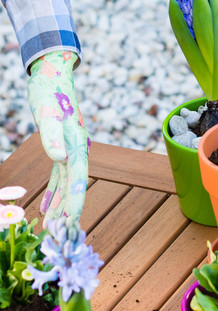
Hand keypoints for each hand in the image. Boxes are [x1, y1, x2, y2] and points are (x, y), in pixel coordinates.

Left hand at [27, 51, 88, 224]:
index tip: (70, 225)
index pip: (77, 181)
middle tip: (60, 236)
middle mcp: (77, 150)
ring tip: (50, 228)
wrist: (53, 75)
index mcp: (77, 145)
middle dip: (67, 212)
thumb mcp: (49, 113)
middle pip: (74, 187)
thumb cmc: (50, 93)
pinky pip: (59, 176)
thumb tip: (60, 160)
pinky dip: (53, 192)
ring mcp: (70, 149)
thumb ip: (54, 137)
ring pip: (66, 185)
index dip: (74, 204)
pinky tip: (45, 207)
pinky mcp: (61, 147)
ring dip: (59, 206)